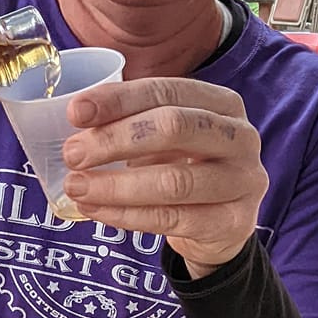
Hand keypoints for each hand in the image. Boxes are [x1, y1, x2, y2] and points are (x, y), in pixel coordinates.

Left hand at [60, 77, 266, 277]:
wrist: (222, 226)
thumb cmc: (186, 168)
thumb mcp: (164, 139)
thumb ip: (131, 123)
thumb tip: (79, 118)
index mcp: (222, 103)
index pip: (167, 91)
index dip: (118, 100)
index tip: (75, 113)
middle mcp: (241, 137)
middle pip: (174, 128)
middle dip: (115, 140)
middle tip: (73, 154)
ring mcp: (243, 181)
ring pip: (174, 181)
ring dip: (116, 185)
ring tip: (77, 187)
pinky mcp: (234, 223)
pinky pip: (172, 219)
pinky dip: (127, 215)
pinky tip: (96, 211)